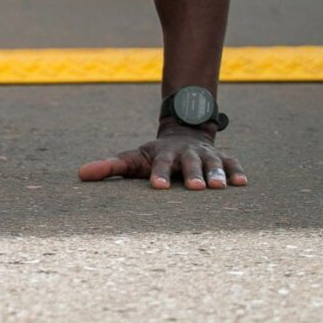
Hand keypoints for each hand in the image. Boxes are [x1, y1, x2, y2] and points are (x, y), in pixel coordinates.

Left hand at [78, 121, 246, 189]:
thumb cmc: (154, 155)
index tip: (158, 187)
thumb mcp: (132, 159)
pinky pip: (232, 164)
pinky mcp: (222, 158)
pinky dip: (237, 171)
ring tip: (218, 187)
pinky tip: (242, 183)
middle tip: (194, 188)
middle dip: (192, 174)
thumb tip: (80, 174)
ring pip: (212, 163)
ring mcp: (205, 155)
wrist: (182, 134)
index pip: (159, 164)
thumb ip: (109, 167)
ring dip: (215, 174)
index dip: (159, 174)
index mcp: (163, 155)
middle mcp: (185, 154)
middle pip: (189, 164)